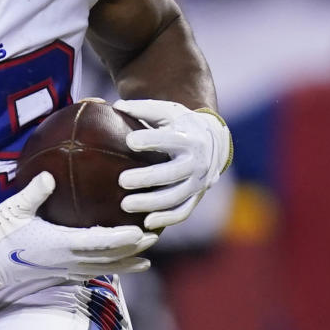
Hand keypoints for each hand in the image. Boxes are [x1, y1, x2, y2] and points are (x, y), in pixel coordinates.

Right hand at [0, 172, 156, 291]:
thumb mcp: (12, 209)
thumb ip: (34, 193)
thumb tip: (49, 174)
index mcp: (57, 244)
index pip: (98, 243)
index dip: (121, 238)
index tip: (141, 231)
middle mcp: (65, 260)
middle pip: (108, 258)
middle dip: (132, 250)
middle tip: (154, 238)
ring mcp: (62, 269)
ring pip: (102, 269)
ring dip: (125, 264)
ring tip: (146, 259)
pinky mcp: (58, 273)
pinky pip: (89, 272)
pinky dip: (108, 269)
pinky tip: (117, 265)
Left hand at [113, 99, 231, 230]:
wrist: (213, 142)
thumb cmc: (181, 125)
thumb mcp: (168, 112)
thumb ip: (144, 109)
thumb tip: (117, 107)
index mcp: (190, 138)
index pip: (170, 140)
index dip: (151, 140)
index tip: (130, 141)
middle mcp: (197, 162)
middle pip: (172, 173)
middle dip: (147, 178)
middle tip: (121, 181)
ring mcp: (198, 182)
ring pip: (175, 196)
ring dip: (151, 203)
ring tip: (124, 205)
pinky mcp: (195, 197)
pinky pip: (182, 212)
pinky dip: (166, 219)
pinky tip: (146, 223)